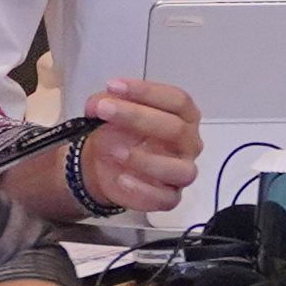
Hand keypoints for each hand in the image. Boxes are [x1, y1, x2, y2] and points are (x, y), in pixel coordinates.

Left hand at [65, 78, 201, 220]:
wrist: (106, 164)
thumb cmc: (120, 133)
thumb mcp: (111, 110)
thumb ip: (104, 102)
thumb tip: (96, 106)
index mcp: (184, 116)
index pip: (177, 100)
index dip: (147, 92)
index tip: (114, 86)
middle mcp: (189, 143)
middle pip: (176, 129)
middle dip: (138, 117)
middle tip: (105, 110)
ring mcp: (182, 172)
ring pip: (181, 170)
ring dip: (147, 160)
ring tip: (116, 151)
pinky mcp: (170, 197)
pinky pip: (166, 198)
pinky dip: (143, 190)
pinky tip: (122, 179)